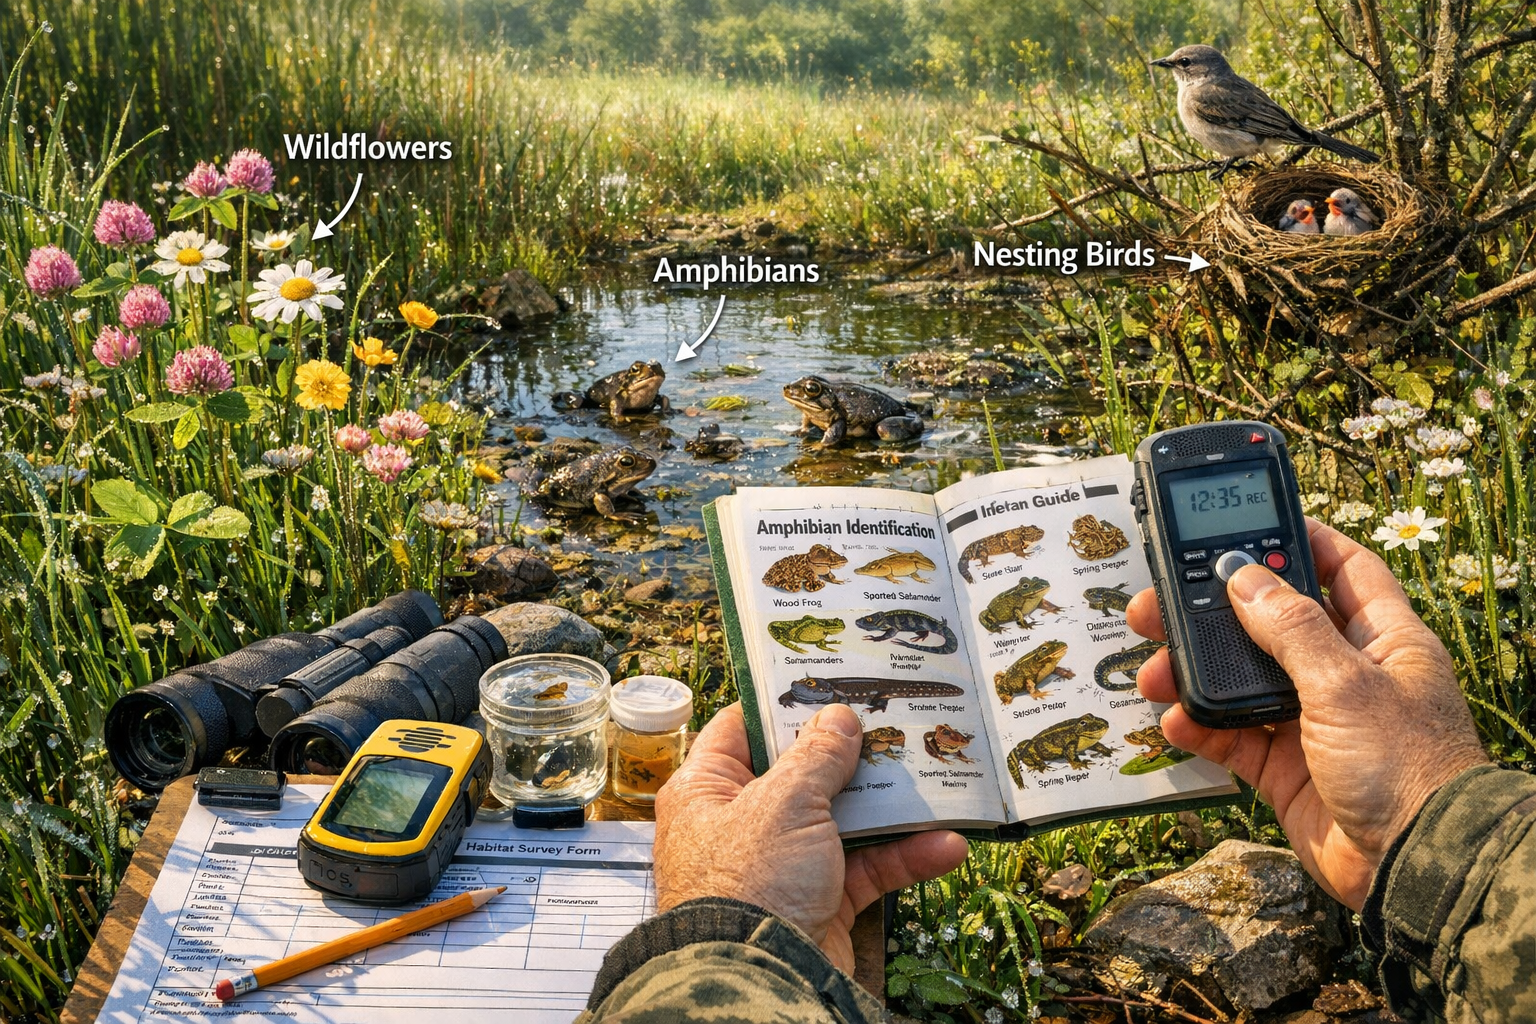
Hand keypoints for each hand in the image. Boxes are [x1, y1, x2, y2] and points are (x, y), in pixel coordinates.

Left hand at [653, 702, 968, 971]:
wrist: (760, 981)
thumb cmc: (749, 885)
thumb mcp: (783, 802)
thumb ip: (817, 756)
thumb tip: (839, 718)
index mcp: (708, 789)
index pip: (742, 729)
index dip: (783, 703)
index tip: (830, 679)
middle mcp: (741, 824)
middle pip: (802, 774)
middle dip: (853, 754)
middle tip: (896, 721)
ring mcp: (782, 865)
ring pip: (843, 820)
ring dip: (890, 804)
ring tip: (935, 775)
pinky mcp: (819, 903)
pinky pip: (866, 869)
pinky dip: (904, 857)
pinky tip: (945, 844)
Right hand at [1128, 518, 1487, 909]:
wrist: (1415, 868)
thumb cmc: (1410, 770)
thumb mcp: (1346, 683)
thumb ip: (1289, 627)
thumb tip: (1242, 574)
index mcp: (1382, 638)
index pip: (1342, 567)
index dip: (1298, 541)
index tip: (1247, 522)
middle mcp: (1346, 673)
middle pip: (1270, 622)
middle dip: (1215, 610)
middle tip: (1162, 599)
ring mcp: (1313, 721)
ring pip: (1240, 678)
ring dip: (1194, 671)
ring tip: (1153, 669)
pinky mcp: (1285, 767)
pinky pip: (1231, 736)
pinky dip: (1200, 727)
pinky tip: (1178, 720)